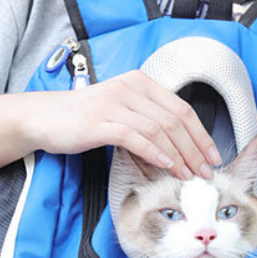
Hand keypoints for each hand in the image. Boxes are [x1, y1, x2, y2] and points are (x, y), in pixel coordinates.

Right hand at [26, 70, 220, 179]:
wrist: (43, 117)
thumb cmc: (82, 119)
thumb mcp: (120, 111)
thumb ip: (146, 120)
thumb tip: (177, 147)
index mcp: (139, 83)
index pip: (182, 108)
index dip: (201, 134)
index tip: (213, 156)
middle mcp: (129, 88)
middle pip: (174, 119)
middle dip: (194, 149)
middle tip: (205, 171)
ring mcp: (114, 103)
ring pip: (158, 129)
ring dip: (178, 154)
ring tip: (187, 174)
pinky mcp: (99, 121)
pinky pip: (135, 137)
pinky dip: (154, 152)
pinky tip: (165, 165)